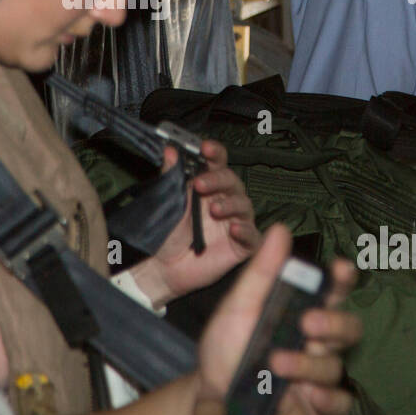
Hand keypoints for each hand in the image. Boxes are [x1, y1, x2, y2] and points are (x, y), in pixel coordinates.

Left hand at [130, 139, 260, 305]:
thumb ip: (170, 176)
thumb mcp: (167, 203)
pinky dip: (244, 230)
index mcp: (208, 184)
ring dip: (230, 204)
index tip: (205, 148)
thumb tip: (170, 151)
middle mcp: (225, 199)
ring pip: (243, 205)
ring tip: (214, 209)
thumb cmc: (168, 231)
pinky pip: (251, 235)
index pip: (217, 162)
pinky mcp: (242, 245)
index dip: (214, 153)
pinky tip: (233, 228)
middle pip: (231, 181)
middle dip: (217, 180)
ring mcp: (236, 221)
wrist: (164, 266)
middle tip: (200, 184)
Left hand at [194, 225, 361, 414]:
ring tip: (276, 363)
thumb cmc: (229, 344)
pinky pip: (339, 402)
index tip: (340, 267)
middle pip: (348, 328)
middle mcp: (318, 341)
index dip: (342, 277)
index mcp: (302, 310)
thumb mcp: (239, 305)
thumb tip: (280, 229)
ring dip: (308, 363)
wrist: (211, 391)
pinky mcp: (317, 404)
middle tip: (307, 323)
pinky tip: (307, 395)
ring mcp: (319, 374)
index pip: (333, 290)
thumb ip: (262, 272)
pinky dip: (327, 398)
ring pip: (335, 365)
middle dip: (333, 323)